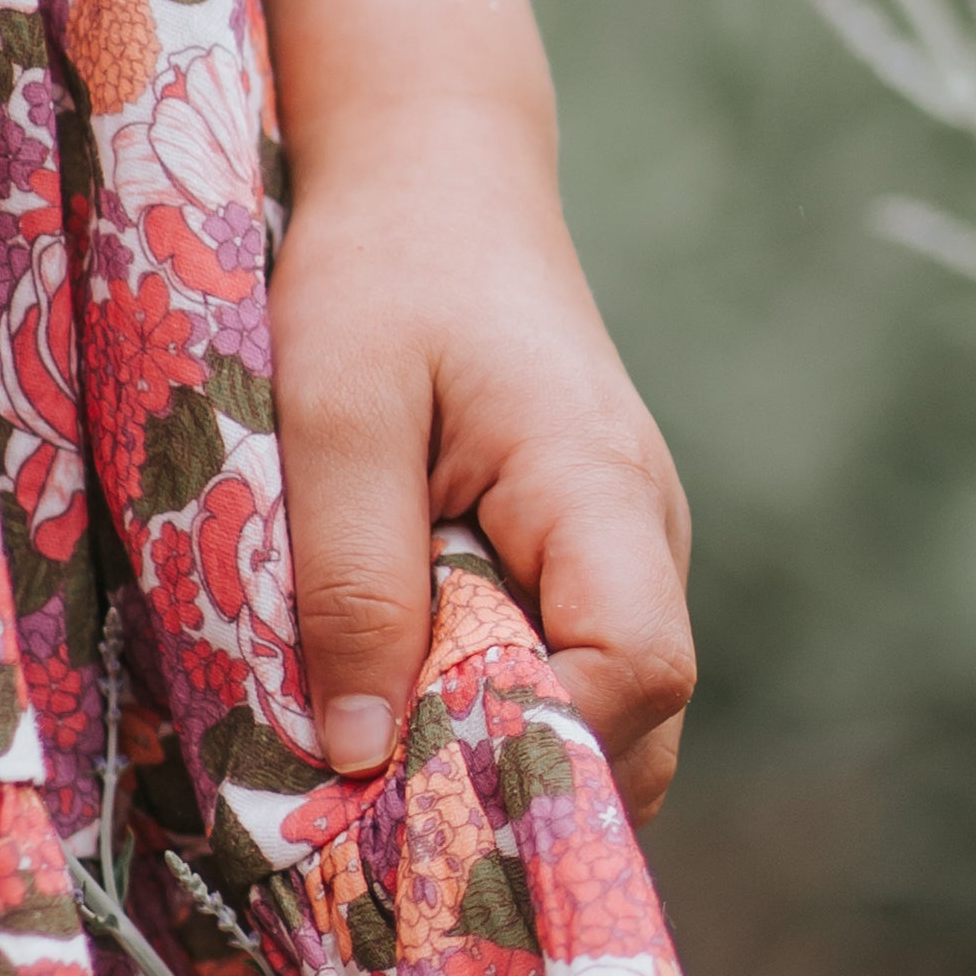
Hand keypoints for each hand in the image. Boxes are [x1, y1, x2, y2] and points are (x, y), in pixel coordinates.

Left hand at [270, 100, 695, 821]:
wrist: (432, 174)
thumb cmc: (379, 270)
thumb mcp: (332, 408)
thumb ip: (350, 576)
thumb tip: (357, 756)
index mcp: (601, 489)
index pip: (634, 669)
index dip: (538, 743)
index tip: (412, 773)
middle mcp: (644, 535)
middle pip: (633, 724)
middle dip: (516, 780)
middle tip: (375, 802)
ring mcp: (624, 551)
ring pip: (598, 711)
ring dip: (495, 748)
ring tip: (374, 754)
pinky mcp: (577, 557)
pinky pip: (559, 668)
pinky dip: (485, 705)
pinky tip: (392, 696)